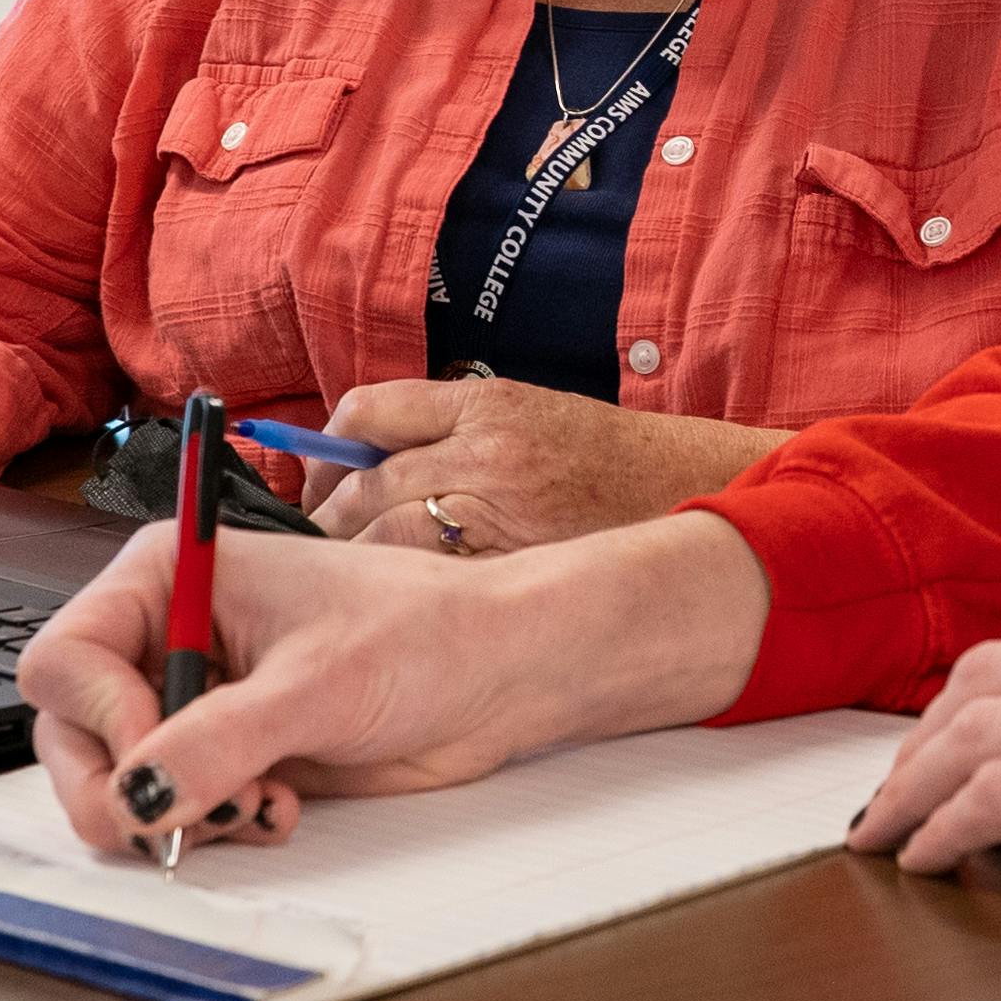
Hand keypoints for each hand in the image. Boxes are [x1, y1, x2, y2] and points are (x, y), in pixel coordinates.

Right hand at [20, 510, 772, 856]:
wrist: (505, 674)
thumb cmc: (430, 635)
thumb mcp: (319, 684)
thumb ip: (219, 740)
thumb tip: (137, 795)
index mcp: (170, 575)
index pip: (67, 661)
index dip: (100, 721)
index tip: (158, 758)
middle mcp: (170, 632)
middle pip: (75, 731)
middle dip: (125, 786)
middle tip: (179, 824)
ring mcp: (199, 696)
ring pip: (123, 780)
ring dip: (176, 813)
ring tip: (254, 806)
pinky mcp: (232, 750)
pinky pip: (178, 807)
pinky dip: (213, 824)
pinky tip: (275, 809)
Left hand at [299, 379, 782, 556]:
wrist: (685, 488)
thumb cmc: (599, 457)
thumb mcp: (523, 413)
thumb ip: (444, 425)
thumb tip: (355, 454)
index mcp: (483, 403)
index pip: (365, 411)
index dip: (325, 448)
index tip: (315, 475)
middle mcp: (485, 451)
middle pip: (364, 482)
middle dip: (325, 513)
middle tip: (315, 535)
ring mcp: (499, 510)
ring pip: (385, 535)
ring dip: (351, 556)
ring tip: (345, 572)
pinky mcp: (512, 562)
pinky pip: (427, 577)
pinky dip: (397, 587)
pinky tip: (391, 596)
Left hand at [846, 603, 1000, 952]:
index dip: (985, 703)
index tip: (952, 750)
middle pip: (994, 674)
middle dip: (925, 736)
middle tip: (893, 793)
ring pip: (977, 728)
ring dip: (913, 786)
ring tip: (885, 836)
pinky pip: (999, 794)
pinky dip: (944, 827)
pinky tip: (927, 862)